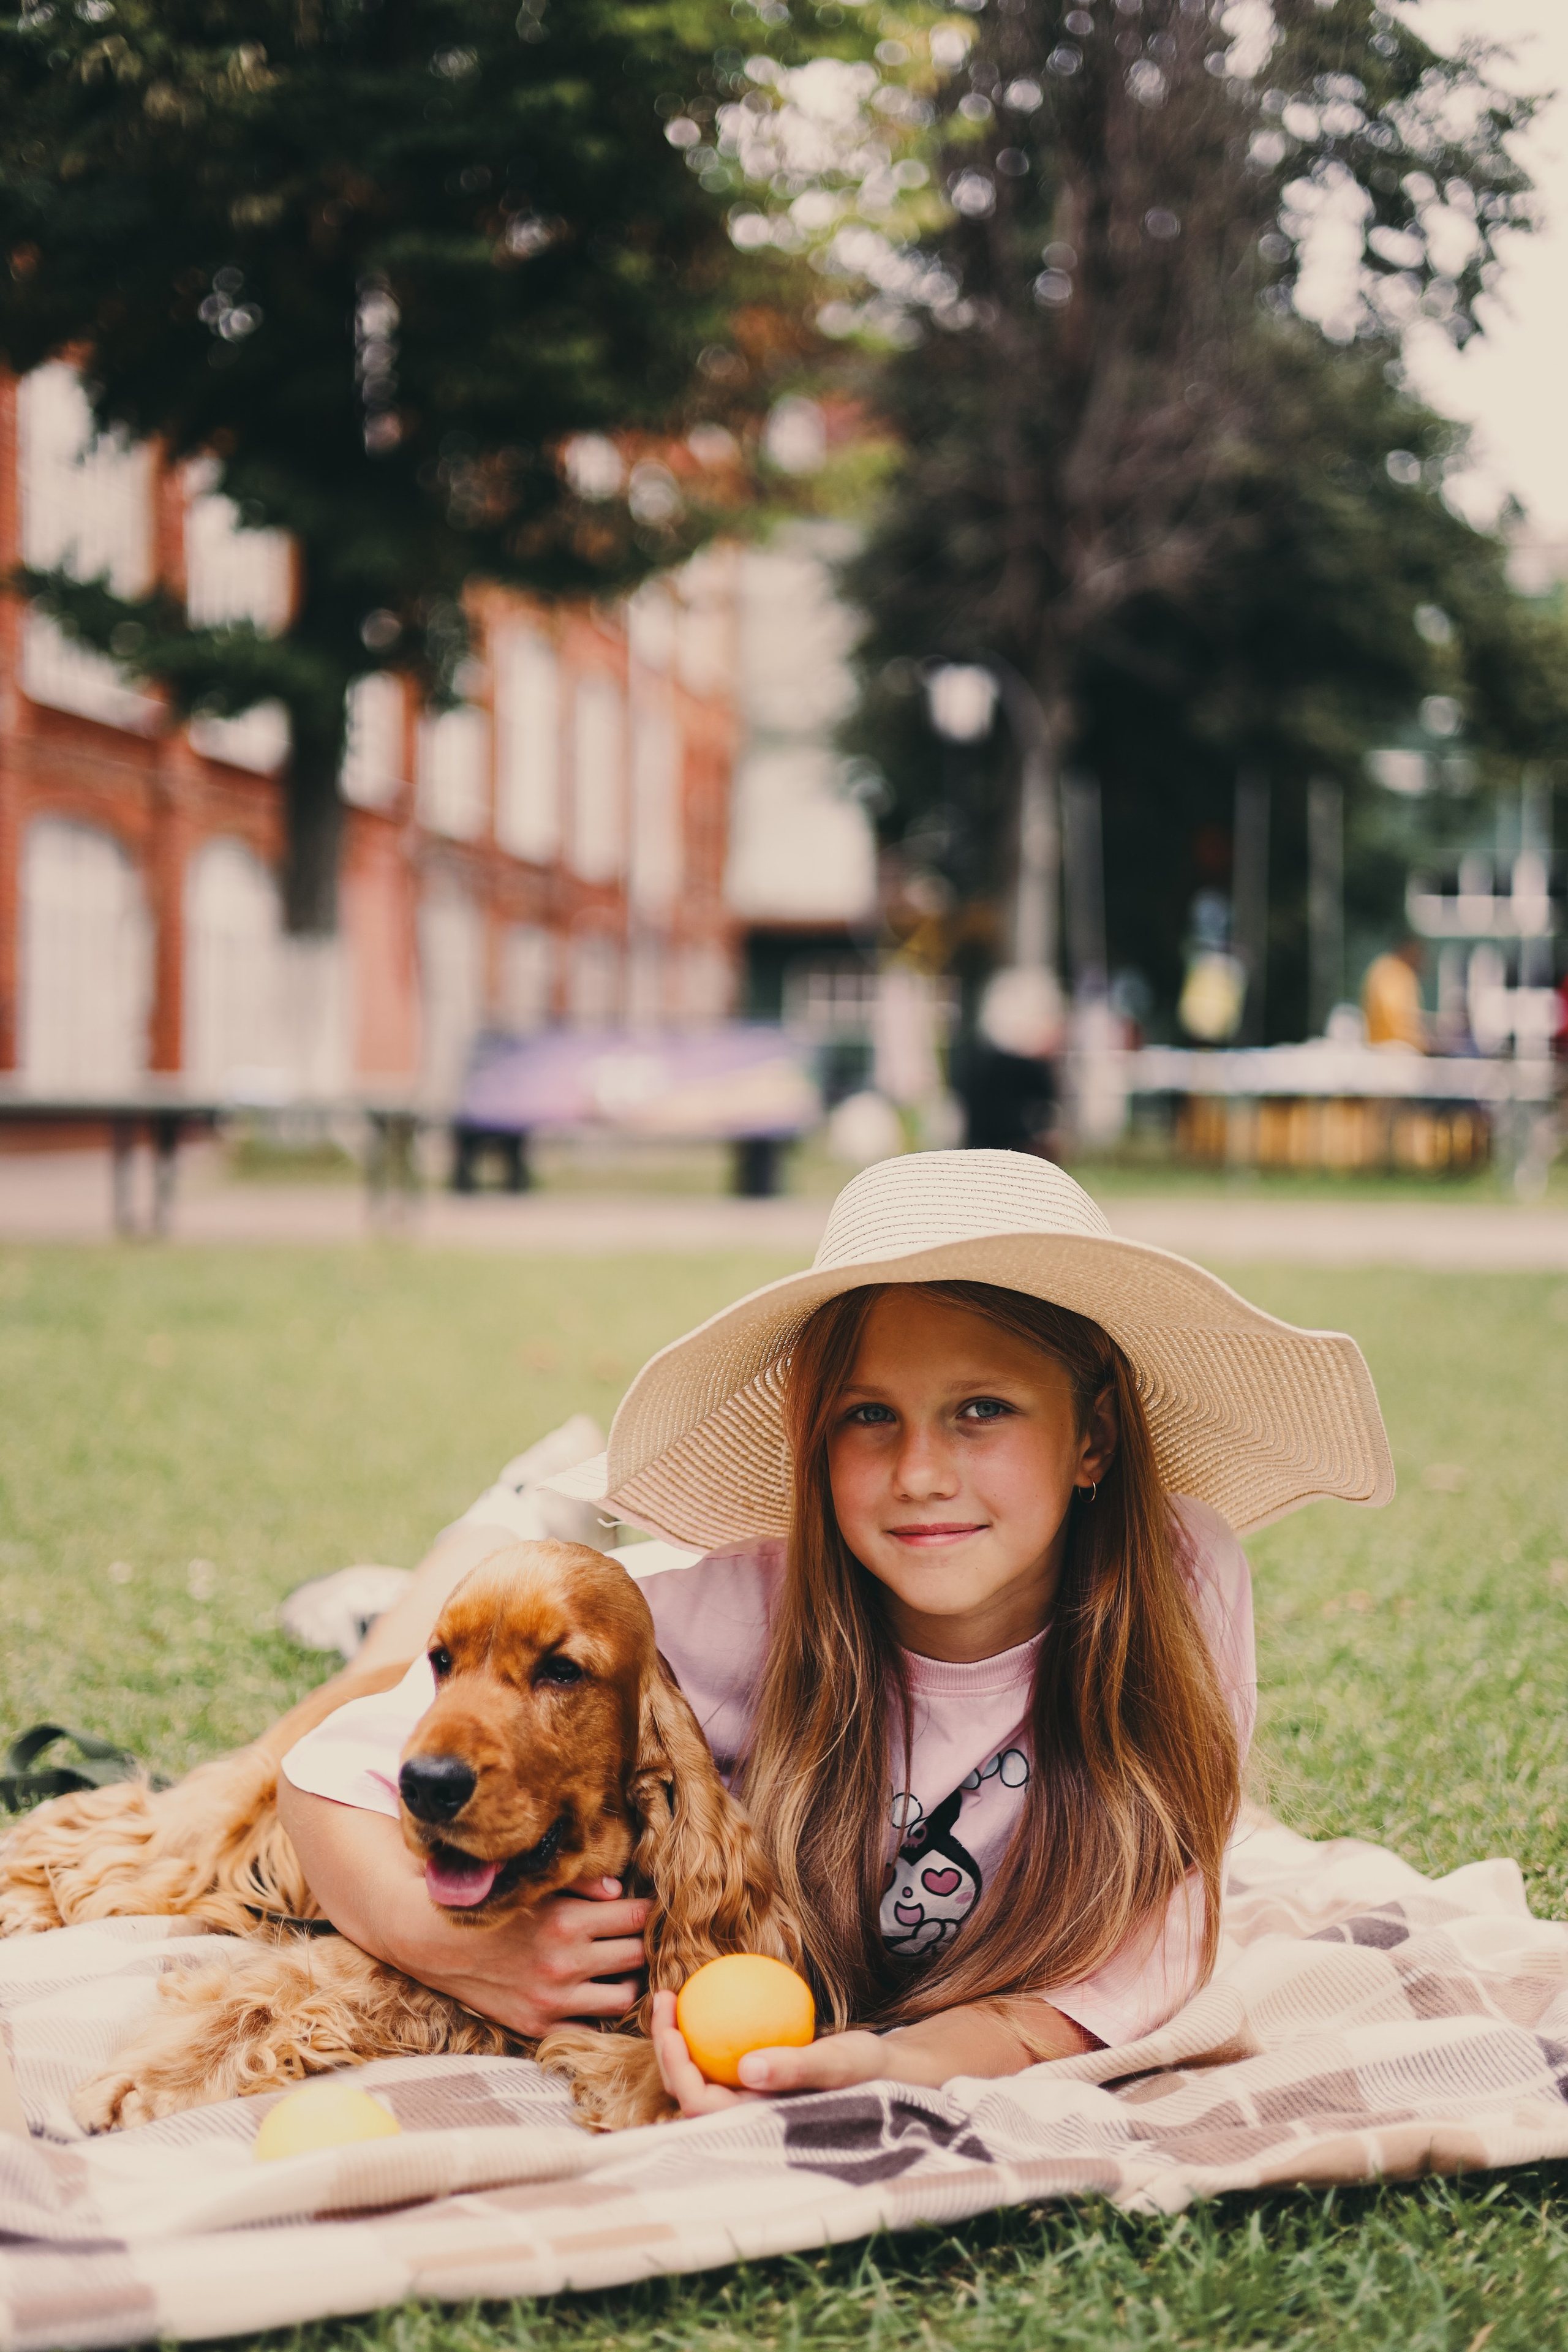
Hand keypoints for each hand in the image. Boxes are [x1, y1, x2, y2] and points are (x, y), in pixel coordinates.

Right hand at [413, 1874, 650, 2039]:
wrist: (437, 1942)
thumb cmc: (492, 1907)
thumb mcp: (536, 1887)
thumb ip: (583, 1886)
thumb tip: (620, 1893)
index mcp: (567, 1923)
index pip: (635, 1918)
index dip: (648, 1910)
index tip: (650, 1908)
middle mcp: (565, 1964)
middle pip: (636, 1956)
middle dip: (643, 1942)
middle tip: (640, 1936)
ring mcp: (553, 2000)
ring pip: (624, 1997)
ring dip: (629, 1980)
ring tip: (621, 1967)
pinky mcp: (538, 2026)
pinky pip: (591, 2027)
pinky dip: (600, 2012)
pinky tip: (596, 1994)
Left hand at [650, 1989, 890, 2116]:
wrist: (888, 2070)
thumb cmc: (866, 2071)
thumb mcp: (836, 2064)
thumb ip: (796, 2069)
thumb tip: (746, 2068)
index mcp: (755, 2125)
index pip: (699, 2104)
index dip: (676, 2069)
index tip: (672, 2024)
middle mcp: (745, 2117)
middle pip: (688, 2090)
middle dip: (666, 2049)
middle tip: (664, 1997)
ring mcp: (749, 2100)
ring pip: (698, 2074)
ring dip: (679, 2039)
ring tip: (673, 1996)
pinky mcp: (756, 2081)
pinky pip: (719, 2058)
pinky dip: (704, 2032)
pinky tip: (704, 1996)